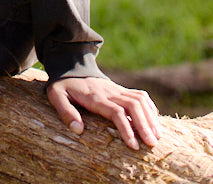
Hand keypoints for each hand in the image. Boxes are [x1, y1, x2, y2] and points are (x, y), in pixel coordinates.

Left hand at [46, 75, 161, 150]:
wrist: (70, 66)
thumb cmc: (64, 85)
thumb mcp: (56, 95)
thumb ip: (65, 111)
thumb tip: (78, 129)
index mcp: (95, 96)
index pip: (116, 112)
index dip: (127, 128)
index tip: (133, 146)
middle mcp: (110, 92)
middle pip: (133, 106)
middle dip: (144, 125)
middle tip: (151, 145)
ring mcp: (117, 89)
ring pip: (140, 100)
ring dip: (150, 118)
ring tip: (156, 137)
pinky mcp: (121, 89)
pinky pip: (140, 95)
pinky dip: (150, 107)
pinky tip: (154, 121)